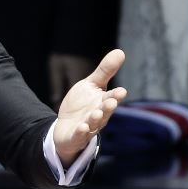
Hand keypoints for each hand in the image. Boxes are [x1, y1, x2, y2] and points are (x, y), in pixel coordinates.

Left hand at [53, 49, 126, 166]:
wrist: (66, 127)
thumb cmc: (82, 104)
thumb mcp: (91, 85)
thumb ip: (105, 71)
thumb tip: (120, 51)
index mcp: (103, 102)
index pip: (111, 98)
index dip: (115, 95)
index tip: (121, 91)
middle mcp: (98, 116)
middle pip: (104, 112)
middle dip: (108, 107)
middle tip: (111, 102)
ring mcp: (88, 127)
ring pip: (93, 124)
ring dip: (95, 119)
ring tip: (96, 113)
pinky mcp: (76, 137)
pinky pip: (79, 136)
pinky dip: (81, 132)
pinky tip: (82, 128)